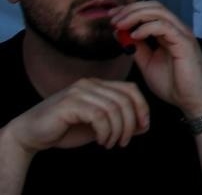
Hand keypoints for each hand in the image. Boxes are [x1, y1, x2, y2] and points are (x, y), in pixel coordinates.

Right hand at [0, 78, 148, 153]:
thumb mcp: (98, 127)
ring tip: (112, 143)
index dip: (142, 106)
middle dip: (131, 122)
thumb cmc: (65, 130)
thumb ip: (119, 123)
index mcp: (98, 85)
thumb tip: (144, 126)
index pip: (130, 88)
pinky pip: (99, 116)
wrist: (31, 135)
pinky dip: (105, 131)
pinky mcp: (70, 103)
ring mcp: (79, 91)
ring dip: (118, 130)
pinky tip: (102, 141)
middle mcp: (90, 84)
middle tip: (125, 140)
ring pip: (113, 108)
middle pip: (125, 98)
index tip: (144, 126)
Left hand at [114, 1, 201, 117]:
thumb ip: (136, 48)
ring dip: (135, 15)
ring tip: (119, 24)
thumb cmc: (172, 84)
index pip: (149, 11)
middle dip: (130, 9)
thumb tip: (120, 32)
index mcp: (168, 32)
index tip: (111, 16)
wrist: (191, 100)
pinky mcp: (184, 42)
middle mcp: (176, 28)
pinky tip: (134, 35)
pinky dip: (147, 27)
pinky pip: (164, 27)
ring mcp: (182, 33)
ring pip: (159, 12)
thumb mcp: (147, 63)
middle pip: (154, 6)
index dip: (129, 10)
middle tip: (112, 18)